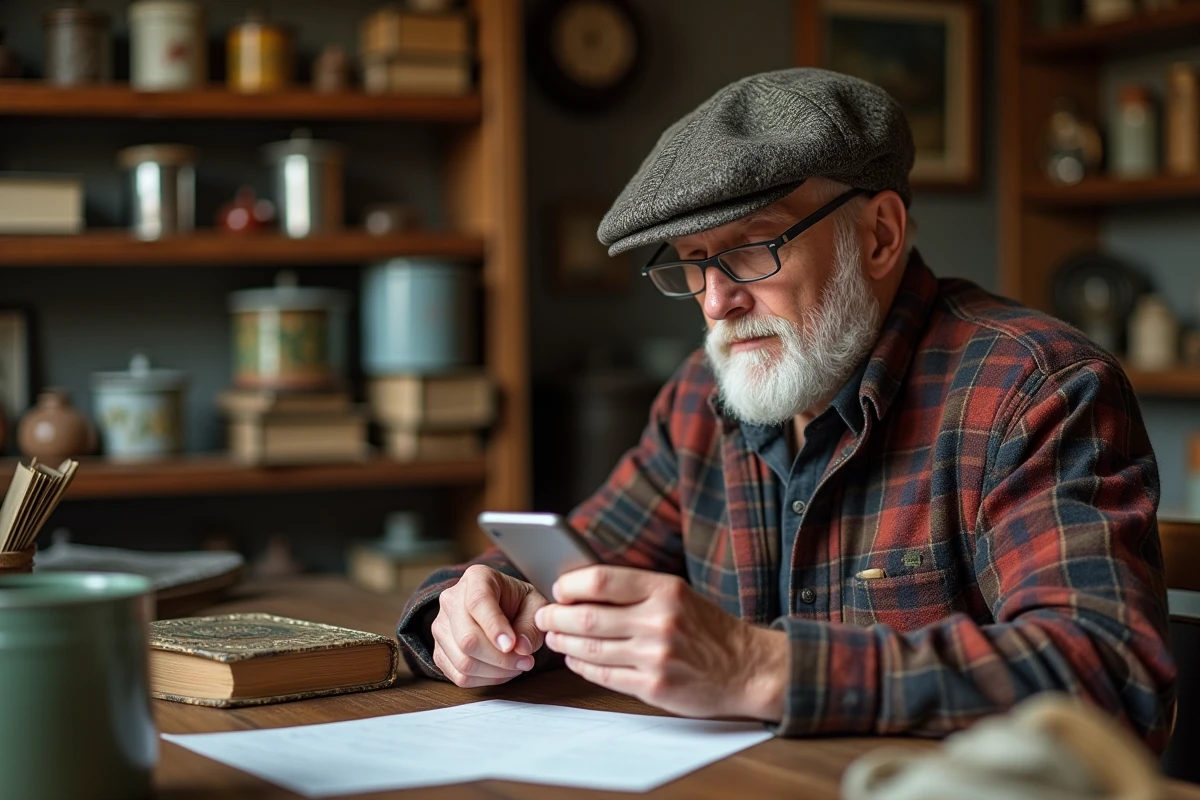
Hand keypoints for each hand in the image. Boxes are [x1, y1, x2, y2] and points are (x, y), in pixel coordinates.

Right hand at [432, 565, 549, 687]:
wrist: (503, 609)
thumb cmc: (519, 604)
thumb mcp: (535, 606)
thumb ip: (531, 626)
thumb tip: (521, 649)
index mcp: (476, 578)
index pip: (478, 602)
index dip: (494, 627)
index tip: (512, 645)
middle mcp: (451, 599)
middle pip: (467, 639)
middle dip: (500, 658)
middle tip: (526, 661)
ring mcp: (440, 626)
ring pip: (463, 661)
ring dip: (496, 672)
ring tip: (517, 665)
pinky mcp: (439, 651)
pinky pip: (459, 676)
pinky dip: (485, 680)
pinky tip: (502, 672)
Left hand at [534, 565, 786, 720]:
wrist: (747, 668)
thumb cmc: (708, 628)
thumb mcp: (678, 594)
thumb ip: (635, 590)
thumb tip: (581, 587)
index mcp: (665, 590)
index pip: (601, 580)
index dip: (570, 585)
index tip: (559, 589)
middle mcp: (659, 621)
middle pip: (587, 616)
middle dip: (556, 617)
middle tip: (544, 616)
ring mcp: (655, 656)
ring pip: (591, 648)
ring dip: (564, 642)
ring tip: (555, 637)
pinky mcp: (654, 686)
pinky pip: (603, 675)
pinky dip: (582, 665)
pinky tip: (576, 658)